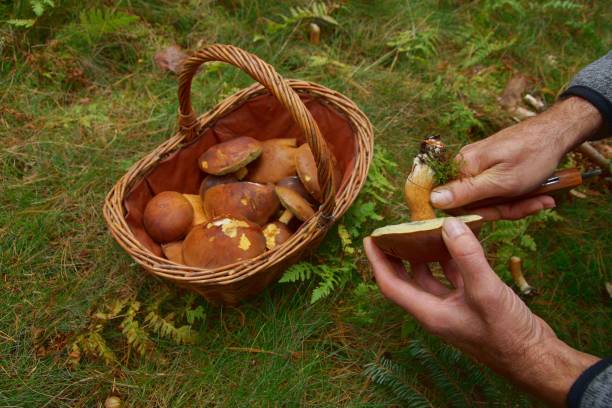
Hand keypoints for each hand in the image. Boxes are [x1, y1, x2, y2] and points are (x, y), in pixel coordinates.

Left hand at [364, 217, 598, 405]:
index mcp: (430, 312)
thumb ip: (467, 256)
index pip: (391, 284)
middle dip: (394, 257)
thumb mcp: (486, 291)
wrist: (536, 358)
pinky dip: (450, 260)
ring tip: (420, 230)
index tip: (370, 238)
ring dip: (422, 255)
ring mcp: (453, 308)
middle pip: (405, 280)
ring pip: (429, 277)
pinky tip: (456, 242)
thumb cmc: (508, 333)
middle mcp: (436, 311)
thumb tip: (448, 224)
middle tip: (390, 231)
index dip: (377, 261)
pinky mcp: (469, 304)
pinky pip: (451, 278)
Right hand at [430, 97, 602, 219]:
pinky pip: (499, 190)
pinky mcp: (492, 166)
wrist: (557, 131)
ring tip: (542, 199)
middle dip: (502, 209)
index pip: (451, 202)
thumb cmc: (531, 156)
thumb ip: (465, 192)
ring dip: (516, 204)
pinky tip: (539, 195)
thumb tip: (431, 199)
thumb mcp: (500, 182)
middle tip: (530, 205)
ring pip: (490, 199)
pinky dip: (519, 196)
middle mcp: (466, 165)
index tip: (501, 214)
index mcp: (464, 167)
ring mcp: (480, 166)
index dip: (476, 214)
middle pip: (473, 202)